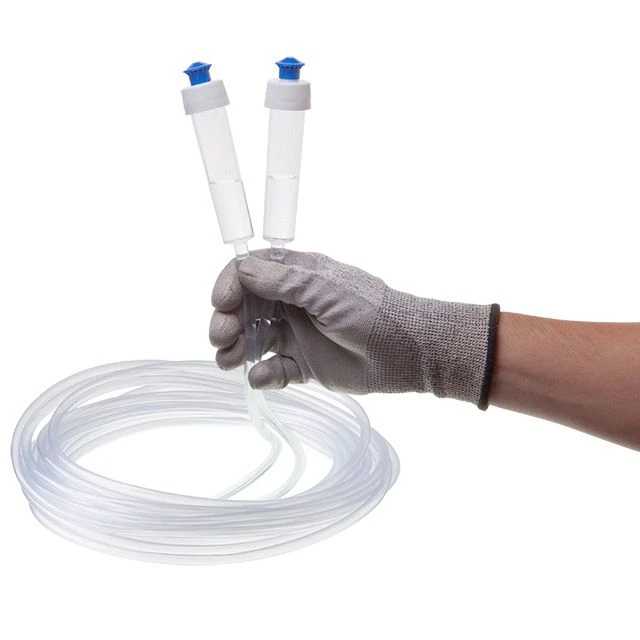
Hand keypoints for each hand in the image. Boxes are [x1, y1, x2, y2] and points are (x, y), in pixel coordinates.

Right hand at [210, 250, 497, 405]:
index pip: (250, 273)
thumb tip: (241, 268)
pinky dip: (263, 374)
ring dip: (236, 349)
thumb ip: (283, 281)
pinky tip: (263, 377)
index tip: (221, 302)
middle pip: (245, 308)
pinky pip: (274, 369)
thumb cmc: (371, 312)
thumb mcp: (325, 290)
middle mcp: (292, 303)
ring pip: (254, 340)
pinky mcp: (305, 365)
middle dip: (228, 321)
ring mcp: (297, 335)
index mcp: (297, 277)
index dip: (230, 285)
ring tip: (228, 361)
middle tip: (221, 337)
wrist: (406, 352)